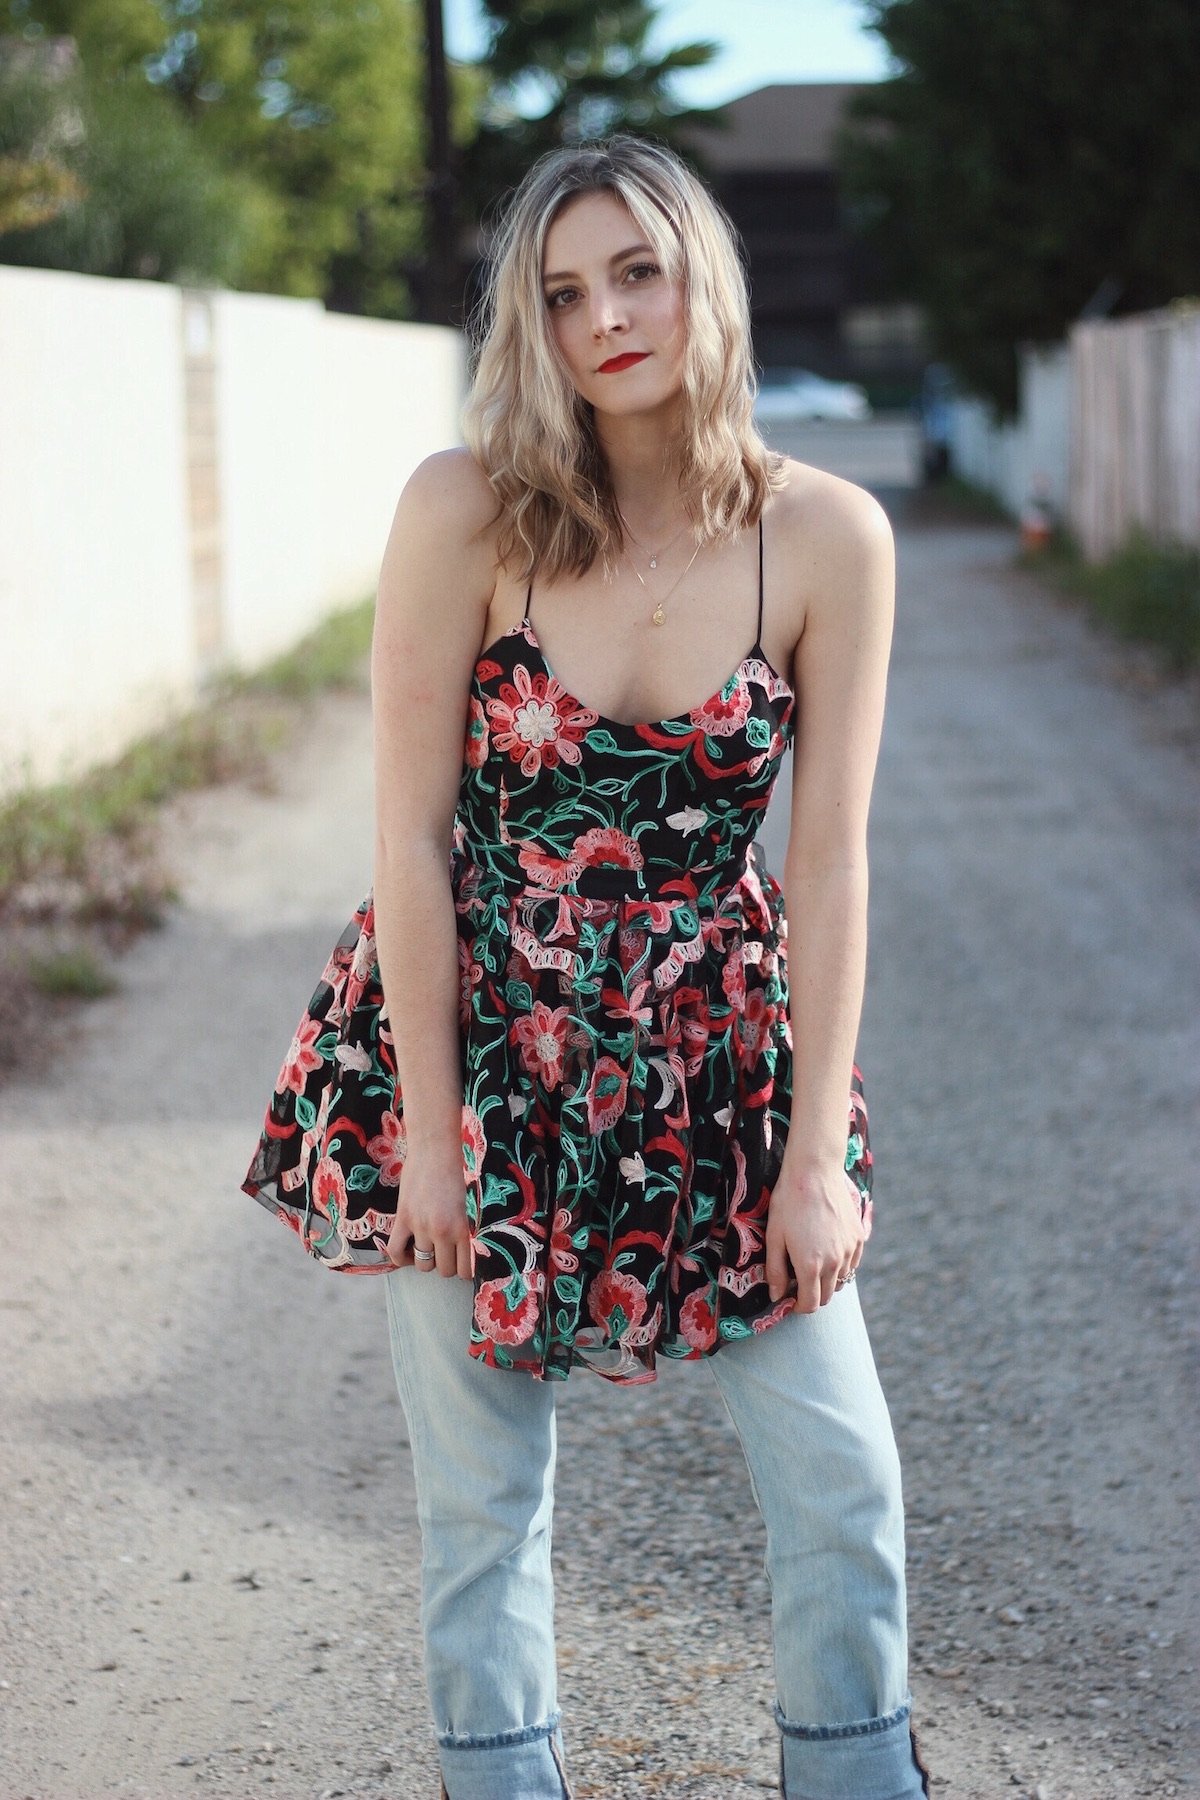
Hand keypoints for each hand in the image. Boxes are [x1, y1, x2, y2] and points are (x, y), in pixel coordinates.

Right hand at [385, 1139, 472, 1278]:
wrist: (434, 1150)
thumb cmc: (453, 1173)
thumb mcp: (464, 1205)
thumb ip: (460, 1229)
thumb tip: (458, 1250)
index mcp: (462, 1228)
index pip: (465, 1269)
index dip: (463, 1270)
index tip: (461, 1264)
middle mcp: (442, 1231)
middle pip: (443, 1270)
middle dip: (445, 1264)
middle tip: (444, 1251)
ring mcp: (420, 1226)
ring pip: (422, 1265)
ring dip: (425, 1260)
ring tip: (427, 1248)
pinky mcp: (402, 1219)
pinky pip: (395, 1252)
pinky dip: (401, 1259)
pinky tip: (407, 1251)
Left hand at [765, 1160, 863, 1313]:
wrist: (814, 1172)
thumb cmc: (788, 1203)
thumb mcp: (774, 1236)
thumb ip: (776, 1270)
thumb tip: (777, 1296)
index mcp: (811, 1266)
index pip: (810, 1305)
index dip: (798, 1307)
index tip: (791, 1300)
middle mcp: (834, 1262)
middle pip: (826, 1296)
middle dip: (812, 1295)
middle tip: (798, 1281)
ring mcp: (849, 1250)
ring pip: (840, 1280)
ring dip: (826, 1280)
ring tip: (812, 1262)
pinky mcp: (858, 1237)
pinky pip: (852, 1263)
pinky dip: (841, 1265)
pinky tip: (827, 1249)